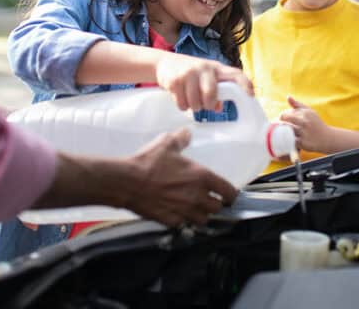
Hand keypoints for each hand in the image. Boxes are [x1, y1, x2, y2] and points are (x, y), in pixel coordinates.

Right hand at [122, 128, 237, 226]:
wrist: (128, 182)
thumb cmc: (148, 162)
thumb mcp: (167, 144)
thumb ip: (181, 139)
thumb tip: (187, 133)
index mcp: (202, 177)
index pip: (229, 192)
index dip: (231, 194)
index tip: (228, 194)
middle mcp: (197, 197)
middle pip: (217, 208)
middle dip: (214, 204)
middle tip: (208, 199)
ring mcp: (185, 211)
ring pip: (203, 220)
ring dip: (201, 214)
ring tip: (194, 208)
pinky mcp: (171, 221)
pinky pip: (184, 224)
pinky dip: (183, 220)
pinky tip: (176, 213)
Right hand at [155, 54, 252, 111]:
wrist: (165, 63)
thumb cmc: (190, 73)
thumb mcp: (204, 78)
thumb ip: (215, 91)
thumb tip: (218, 108)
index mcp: (216, 68)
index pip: (235, 74)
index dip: (245, 84)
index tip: (251, 96)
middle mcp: (204, 68)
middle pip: (211, 93)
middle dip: (208, 104)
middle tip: (204, 106)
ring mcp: (189, 73)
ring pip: (195, 102)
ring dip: (193, 107)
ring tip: (190, 101)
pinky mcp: (175, 80)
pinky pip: (182, 103)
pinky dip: (182, 106)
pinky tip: (180, 98)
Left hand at [279, 96, 331, 153]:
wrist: (327, 138)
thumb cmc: (316, 124)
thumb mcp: (309, 112)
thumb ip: (298, 105)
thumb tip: (288, 97)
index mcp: (305, 113)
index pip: (285, 114)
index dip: (281, 118)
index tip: (282, 122)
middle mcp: (304, 121)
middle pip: (284, 120)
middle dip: (279, 124)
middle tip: (280, 128)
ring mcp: (304, 132)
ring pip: (286, 130)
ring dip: (282, 132)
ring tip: (282, 134)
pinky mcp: (303, 143)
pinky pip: (290, 141)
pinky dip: (287, 141)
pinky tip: (287, 141)